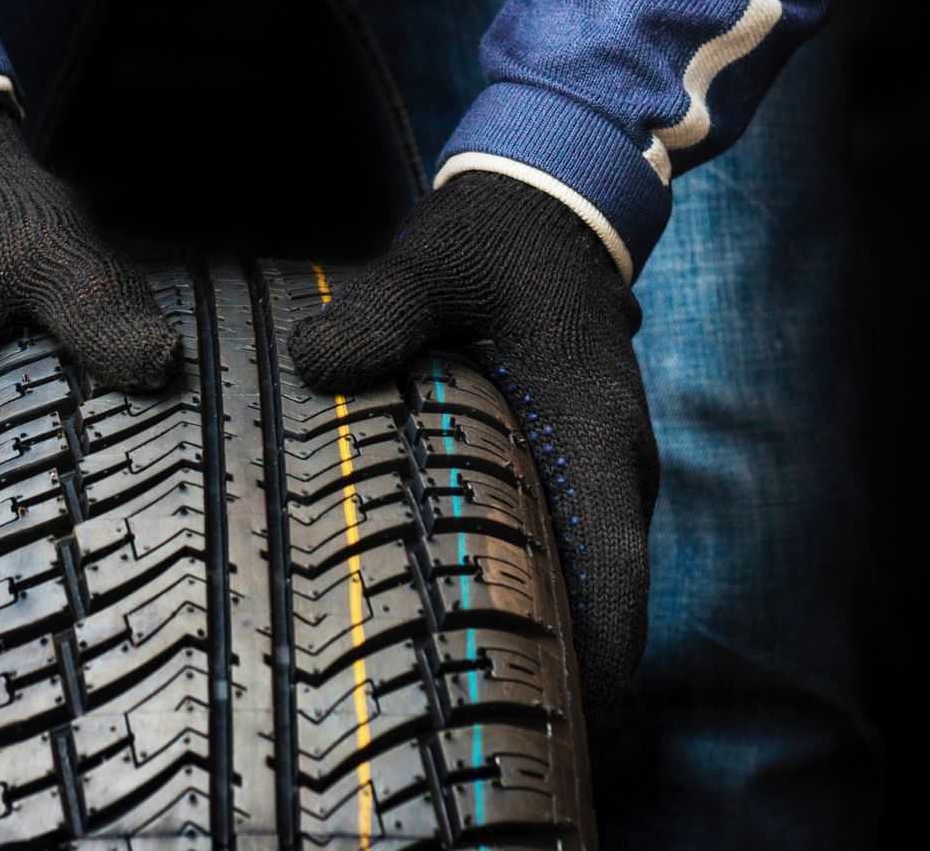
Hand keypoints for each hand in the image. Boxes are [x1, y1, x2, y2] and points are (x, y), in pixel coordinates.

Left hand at [287, 172, 655, 714]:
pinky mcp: (571, 460)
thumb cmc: (495, 238)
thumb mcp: (433, 264)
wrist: (549, 199)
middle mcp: (611, 465)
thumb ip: (380, 313)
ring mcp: (597, 466)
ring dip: (535, 630)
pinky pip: (562, 545)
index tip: (548, 724)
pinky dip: (524, 586)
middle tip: (467, 729)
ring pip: (582, 577)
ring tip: (451, 691)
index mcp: (593, 433)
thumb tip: (312, 364)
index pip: (616, 576)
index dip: (594, 661)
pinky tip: (451, 612)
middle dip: (550, 671)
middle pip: (601, 603)